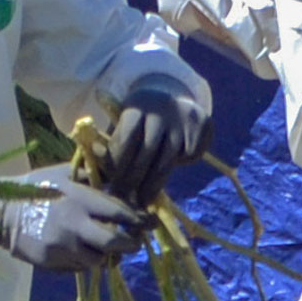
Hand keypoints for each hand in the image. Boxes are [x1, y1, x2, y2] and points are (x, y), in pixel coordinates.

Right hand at [0, 167, 147, 271]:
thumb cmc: (35, 187)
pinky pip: (79, 267)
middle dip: (130, 244)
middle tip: (135, 242)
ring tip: (106, 247)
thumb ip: (92, 176)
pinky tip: (82, 252)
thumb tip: (119, 172)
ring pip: (98, 260)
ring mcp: (63, 247)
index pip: (119, 212)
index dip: (139, 219)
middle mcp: (75, 226)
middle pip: (115, 243)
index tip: (150, 221)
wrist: (1, 212)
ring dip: (106, 255)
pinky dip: (86, 261)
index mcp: (80, 200)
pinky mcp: (52, 263)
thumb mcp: (63, 173)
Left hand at [101, 77, 211, 206]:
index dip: (118, 165)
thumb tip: (100, 178)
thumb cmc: (143, 122)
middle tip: (126, 199)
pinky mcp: (201, 125)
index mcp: (137, 107)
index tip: (112, 185)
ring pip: (167, 160)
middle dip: (134, 179)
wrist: (178, 100)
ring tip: (142, 200)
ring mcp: (182, 118)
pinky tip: (170, 169)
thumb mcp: (128, 125)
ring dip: (153, 184)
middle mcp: (161, 110)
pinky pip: (188, 155)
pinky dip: (180, 165)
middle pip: (146, 152)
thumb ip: (115, 148)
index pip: (126, 139)